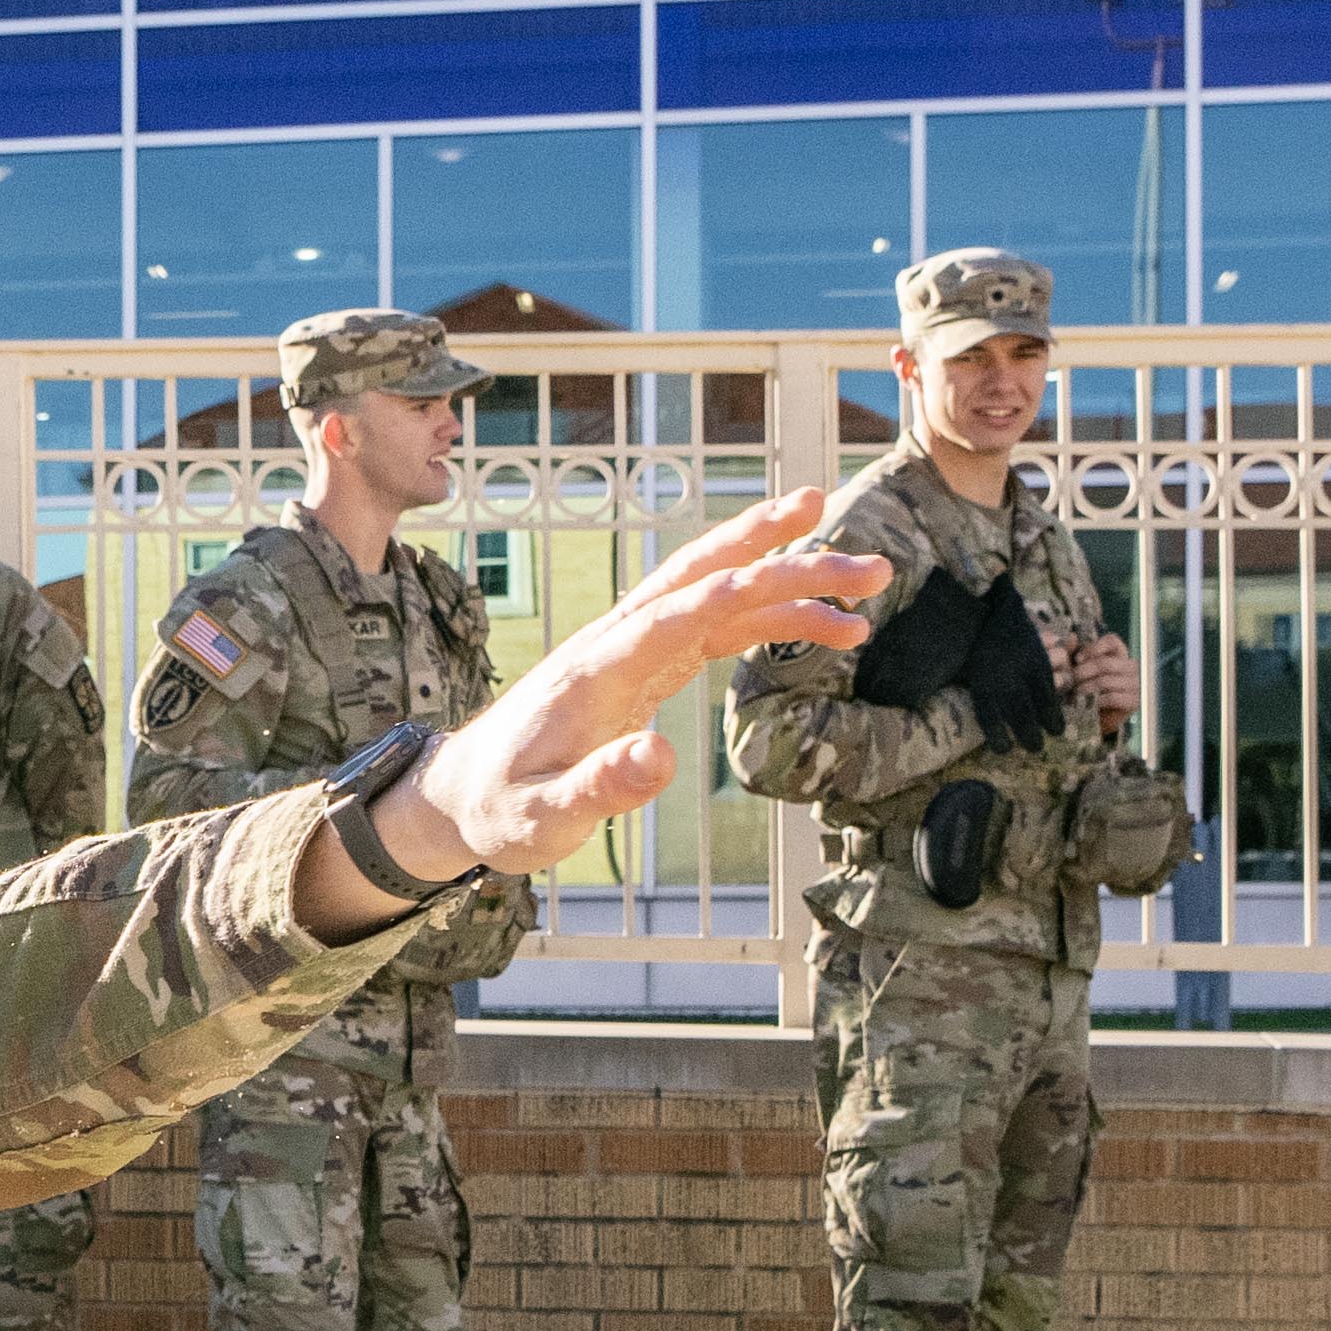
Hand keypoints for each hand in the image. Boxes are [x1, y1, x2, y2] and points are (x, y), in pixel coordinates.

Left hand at [338, 496, 881, 916]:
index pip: (673, 614)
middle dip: (768, 542)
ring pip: (718, 592)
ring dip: (789, 578)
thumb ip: (597, 789)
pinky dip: (773, 619)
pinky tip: (828, 630)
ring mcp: (634, 649)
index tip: (795, 567)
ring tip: (869, 580)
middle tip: (834, 512)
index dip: (735, 588)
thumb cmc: (498, 810)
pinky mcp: (648, 666)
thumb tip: (661, 757)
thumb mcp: (538, 818)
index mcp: (595, 669)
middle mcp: (617, 643)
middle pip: (699, 574)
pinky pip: (719, 627)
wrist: (462, 794)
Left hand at [1063, 628, 1142, 734]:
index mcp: (1121, 654)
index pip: (1112, 641)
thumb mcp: (1082, 669)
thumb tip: (1072, 637)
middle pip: (1104, 663)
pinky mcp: (1134, 701)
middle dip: (1083, 672)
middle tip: (1071, 681)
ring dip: (1086, 688)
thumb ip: (1076, 652)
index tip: (1077, 660)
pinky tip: (1088, 703)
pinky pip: (1112, 698)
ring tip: (1075, 693)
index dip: (1093, 648)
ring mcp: (1136, 684)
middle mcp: (1132, 667)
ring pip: (1105, 681)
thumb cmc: (1091, 690)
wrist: (1101, 718)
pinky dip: (1096, 700)